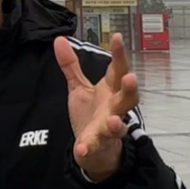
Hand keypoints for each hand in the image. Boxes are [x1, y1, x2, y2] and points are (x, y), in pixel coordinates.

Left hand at [56, 33, 139, 182]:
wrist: (95, 151)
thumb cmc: (91, 115)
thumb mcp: (79, 88)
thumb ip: (71, 66)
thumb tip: (59, 40)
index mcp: (111, 91)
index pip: (118, 70)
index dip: (119, 54)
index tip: (118, 37)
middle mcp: (114, 109)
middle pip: (128, 98)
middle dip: (130, 88)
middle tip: (130, 77)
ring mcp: (108, 129)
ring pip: (118, 126)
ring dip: (116, 124)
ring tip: (113, 120)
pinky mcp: (98, 145)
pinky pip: (95, 147)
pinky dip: (89, 148)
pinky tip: (82, 149)